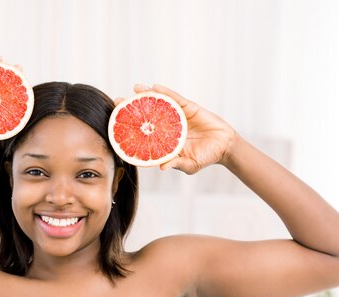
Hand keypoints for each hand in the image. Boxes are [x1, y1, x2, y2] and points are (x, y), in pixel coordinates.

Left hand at [115, 84, 238, 173]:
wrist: (224, 147)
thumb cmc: (204, 157)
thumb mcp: (189, 164)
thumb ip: (176, 163)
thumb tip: (161, 167)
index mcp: (163, 140)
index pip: (142, 132)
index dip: (129, 127)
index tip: (114, 123)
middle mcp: (166, 126)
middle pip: (146, 114)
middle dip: (131, 107)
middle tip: (116, 101)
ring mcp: (176, 115)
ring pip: (159, 103)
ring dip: (146, 94)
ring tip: (135, 88)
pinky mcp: (188, 108)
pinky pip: (175, 98)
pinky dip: (166, 92)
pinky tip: (156, 87)